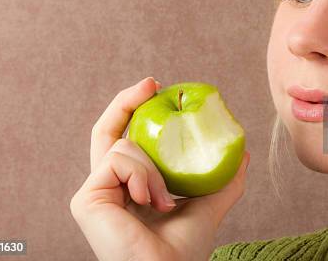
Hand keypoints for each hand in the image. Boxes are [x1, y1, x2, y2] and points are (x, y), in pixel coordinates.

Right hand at [69, 77, 250, 260]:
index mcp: (129, 188)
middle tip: (152, 83)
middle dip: (127, 101)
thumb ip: (223, 179)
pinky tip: (151, 202)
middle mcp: (107, 187)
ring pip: (124, 145)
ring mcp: (94, 193)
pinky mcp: (85, 198)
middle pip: (106, 130)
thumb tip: (242, 152)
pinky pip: (119, 158)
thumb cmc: (183, 251)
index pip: (125, 140)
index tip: (159, 90)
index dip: (136, 112)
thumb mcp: (209, 205)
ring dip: (155, 168)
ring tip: (166, 201)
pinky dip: (143, 175)